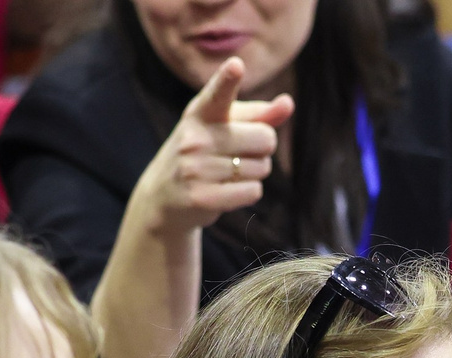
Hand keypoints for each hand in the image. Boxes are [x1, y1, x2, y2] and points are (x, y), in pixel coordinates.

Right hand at [128, 57, 294, 239]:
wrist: (163, 197)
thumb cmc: (203, 154)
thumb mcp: (224, 127)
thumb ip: (258, 115)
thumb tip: (288, 103)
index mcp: (201, 112)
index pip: (218, 94)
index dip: (228, 80)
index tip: (236, 65)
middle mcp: (195, 137)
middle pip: (265, 137)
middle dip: (262, 149)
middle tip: (240, 154)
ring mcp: (196, 168)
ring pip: (262, 167)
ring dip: (255, 172)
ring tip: (228, 173)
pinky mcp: (202, 197)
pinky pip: (253, 191)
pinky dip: (249, 192)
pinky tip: (228, 191)